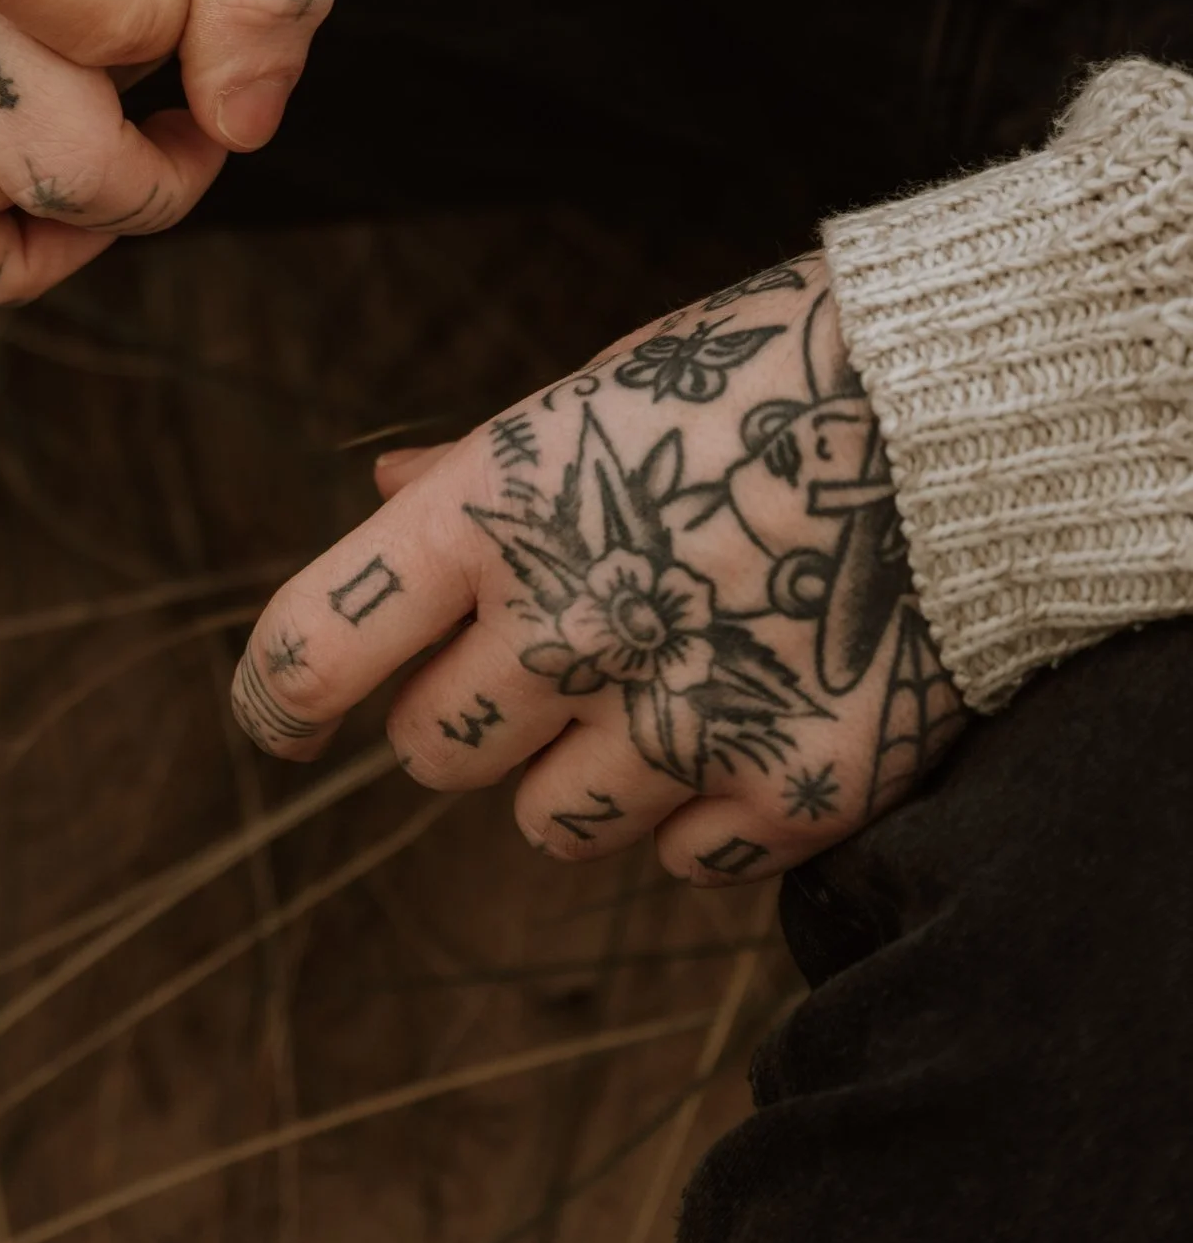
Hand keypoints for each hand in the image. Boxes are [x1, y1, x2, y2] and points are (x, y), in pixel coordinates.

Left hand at [231, 255, 970, 883]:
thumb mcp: (597, 392)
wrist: (968, 420)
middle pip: (431, 752)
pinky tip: (753, 711)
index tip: (276, 719)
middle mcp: (568, 629)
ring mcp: (680, 722)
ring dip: (579, 774)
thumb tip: (374, 495)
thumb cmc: (761, 383)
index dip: (274, 700)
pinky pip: (678, 859)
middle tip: (547, 657)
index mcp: (494, 514)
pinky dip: (700, 809)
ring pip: (546, 828)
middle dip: (465, 715)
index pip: (313, 650)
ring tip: (665, 680)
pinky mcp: (785, 792)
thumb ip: (476, 470)